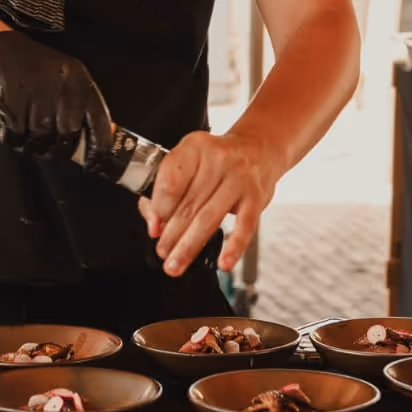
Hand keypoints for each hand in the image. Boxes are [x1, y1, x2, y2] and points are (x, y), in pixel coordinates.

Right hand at [0, 31, 111, 156]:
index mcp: (77, 77)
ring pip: (41, 137)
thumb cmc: (21, 63)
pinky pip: (17, 133)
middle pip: (68, 134)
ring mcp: (36, 88)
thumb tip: (83, 144)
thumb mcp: (56, 77)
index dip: (99, 147)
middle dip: (56, 148)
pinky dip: (11, 137)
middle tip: (44, 148)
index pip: (98, 119)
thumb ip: (72, 106)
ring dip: (30, 144)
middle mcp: (61, 81)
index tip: (95, 164)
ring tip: (22, 131)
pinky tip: (7, 124)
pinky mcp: (11, 97)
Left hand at [138, 131, 280, 276]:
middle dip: (171, 234)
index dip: (159, 209)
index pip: (171, 181)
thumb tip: (155, 224)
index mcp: (194, 148)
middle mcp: (217, 160)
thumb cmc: (218, 160)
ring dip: (190, 246)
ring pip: (209, 217)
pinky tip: (224, 262)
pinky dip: (234, 247)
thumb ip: (167, 189)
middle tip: (162, 252)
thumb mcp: (189, 161)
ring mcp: (239, 178)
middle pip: (188, 203)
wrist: (258, 149)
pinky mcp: (256, 197)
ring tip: (177, 263)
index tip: (154, 227)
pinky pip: (245, 226)